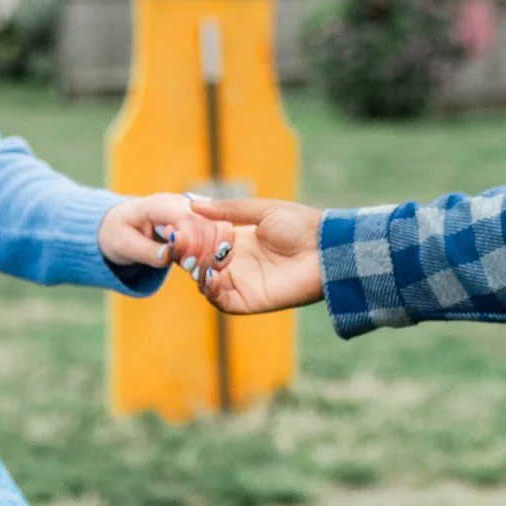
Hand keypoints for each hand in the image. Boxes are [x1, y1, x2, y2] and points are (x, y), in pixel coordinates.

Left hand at [100, 193, 234, 279]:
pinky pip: (219, 232)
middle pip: (208, 221)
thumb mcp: (123, 245)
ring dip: (217, 251)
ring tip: (202, 272)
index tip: (187, 265)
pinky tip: (210, 267)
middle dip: (206, 249)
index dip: (192, 241)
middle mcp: (180, 203)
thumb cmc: (119, 233)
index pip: (185, 217)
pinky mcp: (200, 221)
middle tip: (195, 272)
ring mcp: (193, 210)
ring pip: (219, 225)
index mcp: (158, 204)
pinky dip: (219, 250)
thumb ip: (146, 251)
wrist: (121, 225)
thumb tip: (167, 256)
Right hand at [187, 196, 327, 312]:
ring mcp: (241, 282)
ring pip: (205, 282)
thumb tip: (192, 204)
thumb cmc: (301, 225)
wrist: (326, 250)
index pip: (203, 240)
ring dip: (196, 271)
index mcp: (238, 239)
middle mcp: (236, 262)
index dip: (190, 235)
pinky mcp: (249, 300)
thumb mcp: (262, 210)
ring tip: (196, 258)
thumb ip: (228, 209)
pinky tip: (209, 274)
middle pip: (200, 262)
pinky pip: (220, 301)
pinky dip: (209, 290)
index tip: (179, 227)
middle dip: (187, 254)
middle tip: (180, 244)